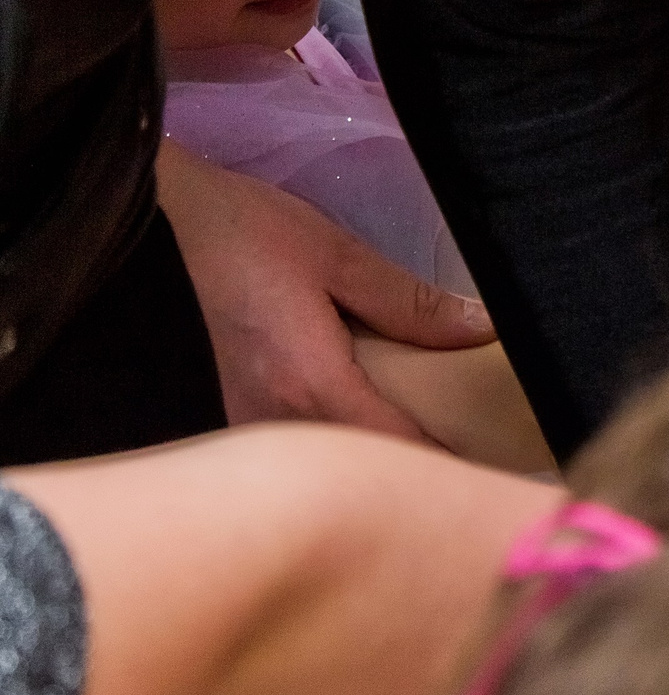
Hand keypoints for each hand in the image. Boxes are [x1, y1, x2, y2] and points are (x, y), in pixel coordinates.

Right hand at [157, 142, 493, 438]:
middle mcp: (273, 422)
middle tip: (475, 443)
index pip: (394, 451)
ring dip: (378, 452)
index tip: (494, 455)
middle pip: (362, 468)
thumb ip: (410, 302)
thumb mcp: (337, 256)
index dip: (446, 461)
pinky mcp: (235, 412)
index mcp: (308, 385)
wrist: (148, 226)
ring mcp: (246, 424)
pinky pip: (301, 442)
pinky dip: (342, 435)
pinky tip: (373, 413)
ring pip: (329, 459)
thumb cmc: (240, 234)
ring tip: (436, 428)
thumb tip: (481, 330)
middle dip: (418, 461)